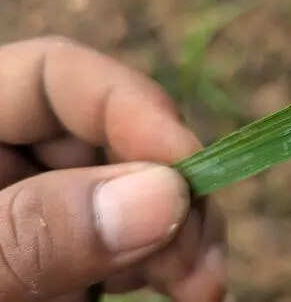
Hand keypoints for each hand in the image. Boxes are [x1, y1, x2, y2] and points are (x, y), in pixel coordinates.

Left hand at [0, 37, 224, 301]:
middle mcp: (5, 164)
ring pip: (133, 196)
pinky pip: (124, 247)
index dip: (133, 107)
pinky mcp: (58, 264)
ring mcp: (34, 216)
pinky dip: (163, 264)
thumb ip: (36, 229)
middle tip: (202, 255)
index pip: (55, 76)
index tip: (191, 167)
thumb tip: (163, 193)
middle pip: (111, 141)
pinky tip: (184, 286)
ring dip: (182, 234)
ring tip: (204, 283)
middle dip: (171, 190)